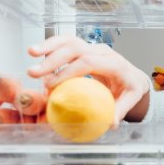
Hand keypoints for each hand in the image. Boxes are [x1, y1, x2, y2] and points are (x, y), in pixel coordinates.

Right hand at [27, 36, 149, 126]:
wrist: (133, 76)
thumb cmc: (129, 88)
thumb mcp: (130, 99)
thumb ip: (120, 110)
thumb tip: (111, 123)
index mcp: (115, 63)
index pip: (89, 62)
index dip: (68, 72)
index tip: (52, 85)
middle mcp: (103, 51)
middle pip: (76, 48)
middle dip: (53, 59)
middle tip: (34, 73)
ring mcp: (93, 47)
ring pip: (69, 40)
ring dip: (49, 46)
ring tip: (31, 53)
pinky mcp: (85, 48)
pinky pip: (66, 42)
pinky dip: (51, 45)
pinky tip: (36, 51)